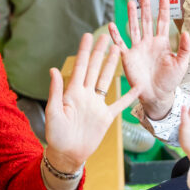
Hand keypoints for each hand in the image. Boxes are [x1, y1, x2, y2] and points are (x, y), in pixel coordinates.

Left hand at [43, 33, 138, 172]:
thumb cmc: (56, 135)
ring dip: (112, 66)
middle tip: (106, 36)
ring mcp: (97, 105)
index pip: (80, 66)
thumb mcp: (53, 112)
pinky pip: (119, 103)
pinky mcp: (106, 117)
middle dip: (100, 52)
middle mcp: (86, 95)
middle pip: (94, 68)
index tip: (88, 35)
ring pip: (106, 80)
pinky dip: (129, 95)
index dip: (84, 51)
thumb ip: (56, 91)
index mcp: (73, 92)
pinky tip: (136, 85)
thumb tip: (53, 69)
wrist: (68, 154)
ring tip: (118, 50)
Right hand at [109, 0, 189, 119]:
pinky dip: (116, 35)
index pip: (163, 21)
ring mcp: (138, 48)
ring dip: (132, 15)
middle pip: (146, 20)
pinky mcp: (128, 57)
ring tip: (130, 2)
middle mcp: (149, 42)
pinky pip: (121, 44)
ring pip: (134, 27)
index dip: (163, 8)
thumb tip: (186, 33)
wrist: (157, 95)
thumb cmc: (170, 81)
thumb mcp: (181, 64)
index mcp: (162, 43)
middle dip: (145, 6)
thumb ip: (185, 48)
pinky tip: (111, 25)